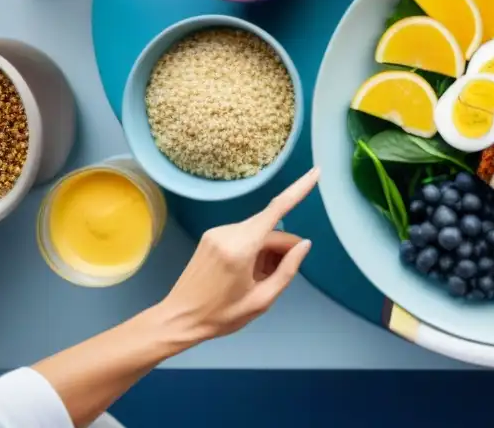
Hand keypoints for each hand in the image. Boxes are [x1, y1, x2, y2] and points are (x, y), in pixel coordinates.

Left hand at [158, 168, 319, 342]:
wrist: (178, 320)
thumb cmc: (221, 316)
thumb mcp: (262, 300)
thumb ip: (288, 270)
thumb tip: (304, 244)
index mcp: (240, 248)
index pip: (276, 210)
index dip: (299, 189)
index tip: (315, 172)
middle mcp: (228, 232)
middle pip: (270, 228)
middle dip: (283, 247)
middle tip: (283, 275)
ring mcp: (217, 232)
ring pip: (258, 231)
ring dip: (268, 251)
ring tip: (260, 280)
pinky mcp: (211, 236)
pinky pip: (245, 235)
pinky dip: (255, 249)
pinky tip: (249, 272)